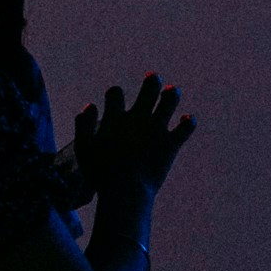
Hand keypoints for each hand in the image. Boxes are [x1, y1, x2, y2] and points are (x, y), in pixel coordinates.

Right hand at [71, 76, 194, 200]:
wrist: (124, 192)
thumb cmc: (101, 173)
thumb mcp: (83, 149)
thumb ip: (83, 125)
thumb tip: (90, 105)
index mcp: (115, 119)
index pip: (115, 93)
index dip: (115, 94)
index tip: (116, 101)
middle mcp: (138, 119)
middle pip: (148, 90)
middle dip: (152, 82)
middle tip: (154, 78)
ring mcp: (156, 130)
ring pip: (169, 101)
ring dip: (171, 94)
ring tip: (171, 92)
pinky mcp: (170, 144)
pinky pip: (185, 128)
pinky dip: (188, 122)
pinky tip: (186, 120)